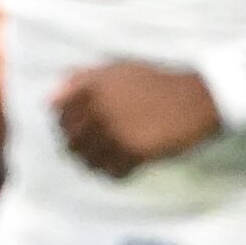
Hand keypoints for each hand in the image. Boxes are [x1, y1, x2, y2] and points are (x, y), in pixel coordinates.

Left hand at [52, 61, 225, 177]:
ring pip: (89, 161)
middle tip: (101, 148)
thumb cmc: (156, 85)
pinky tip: (129, 165)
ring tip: (114, 158)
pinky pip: (112, 173)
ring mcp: (115, 131)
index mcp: (91, 85)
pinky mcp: (133, 151)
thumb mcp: (117, 71)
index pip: (59, 114)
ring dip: (99, 163)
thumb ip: (81, 80)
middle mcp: (99, 107)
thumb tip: (49, 99)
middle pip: (71, 141)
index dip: (68, 125)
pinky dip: (117, 173)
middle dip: (82, 148)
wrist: (196, 99)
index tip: (85, 129)